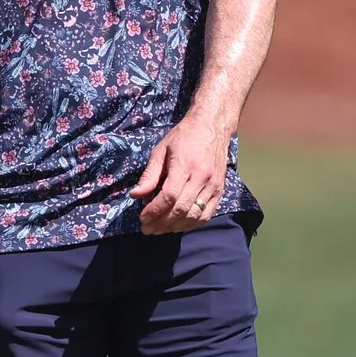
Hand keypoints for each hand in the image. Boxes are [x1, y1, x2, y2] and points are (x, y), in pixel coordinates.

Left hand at [133, 117, 229, 234]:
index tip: (142, 218)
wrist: (212, 126)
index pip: (169, 196)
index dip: (154, 211)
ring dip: (175, 227)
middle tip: (147, 229)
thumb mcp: (161, 150)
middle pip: (181, 209)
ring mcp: (213, 186)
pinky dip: (191, 225)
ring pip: (194, 216)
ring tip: (159, 229)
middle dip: (161, 223)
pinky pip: (206, 215)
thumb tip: (135, 195)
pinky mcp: (220, 191)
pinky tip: (177, 226)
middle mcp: (202, 177)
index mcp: (185, 165)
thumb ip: (149, 174)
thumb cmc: (184, 136)